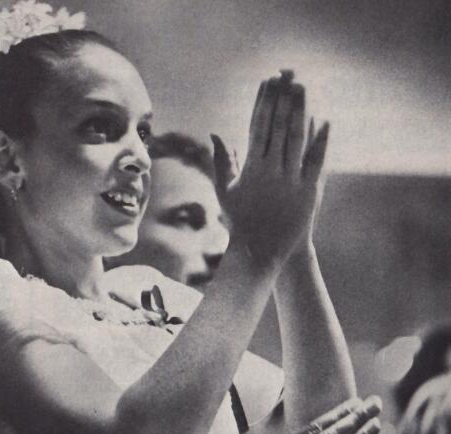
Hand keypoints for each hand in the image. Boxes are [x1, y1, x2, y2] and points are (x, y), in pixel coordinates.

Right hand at [211, 71, 328, 267]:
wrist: (259, 251)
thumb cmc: (239, 220)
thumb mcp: (225, 190)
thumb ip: (222, 160)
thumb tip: (214, 133)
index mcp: (249, 168)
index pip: (256, 126)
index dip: (263, 102)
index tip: (267, 82)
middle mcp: (269, 171)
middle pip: (277, 127)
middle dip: (282, 99)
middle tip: (287, 75)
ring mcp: (289, 180)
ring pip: (295, 139)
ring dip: (300, 111)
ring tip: (303, 88)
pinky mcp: (307, 191)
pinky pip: (315, 161)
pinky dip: (320, 140)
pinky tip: (324, 120)